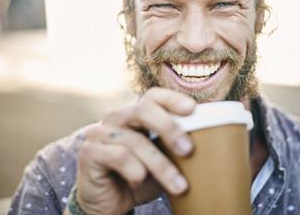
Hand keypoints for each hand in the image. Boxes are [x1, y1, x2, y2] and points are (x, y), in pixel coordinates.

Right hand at [75, 87, 195, 214]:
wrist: (108, 205)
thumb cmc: (139, 178)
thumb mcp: (162, 161)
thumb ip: (175, 147)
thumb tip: (210, 139)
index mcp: (134, 114)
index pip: (152, 96)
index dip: (172, 99)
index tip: (193, 110)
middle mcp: (115, 117)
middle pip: (143, 109)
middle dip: (169, 128)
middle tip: (188, 150)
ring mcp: (99, 132)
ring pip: (136, 141)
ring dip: (161, 166)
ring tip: (179, 186)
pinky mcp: (89, 151)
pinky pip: (119, 156)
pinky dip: (135, 171)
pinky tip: (138, 181)